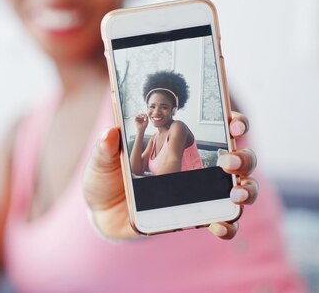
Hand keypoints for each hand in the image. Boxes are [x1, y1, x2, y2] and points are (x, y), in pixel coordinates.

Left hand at [82, 111, 257, 240]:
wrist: (101, 213)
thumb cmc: (107, 179)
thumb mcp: (102, 161)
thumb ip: (106, 148)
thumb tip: (110, 132)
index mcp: (178, 144)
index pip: (216, 127)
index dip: (233, 122)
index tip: (233, 123)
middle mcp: (196, 166)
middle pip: (238, 158)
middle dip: (242, 157)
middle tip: (228, 161)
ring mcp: (199, 193)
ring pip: (238, 189)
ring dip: (245, 190)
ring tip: (234, 193)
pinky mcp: (193, 217)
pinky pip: (221, 222)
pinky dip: (227, 225)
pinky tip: (219, 225)